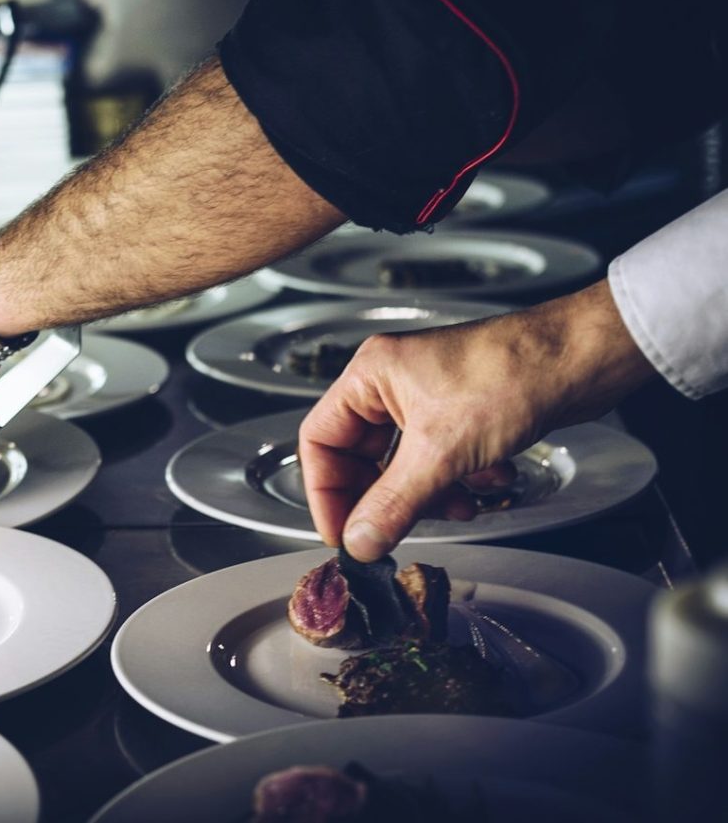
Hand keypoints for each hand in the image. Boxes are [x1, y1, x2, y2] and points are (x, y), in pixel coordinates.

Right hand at [297, 280, 654, 560]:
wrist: (581, 359)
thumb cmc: (512, 373)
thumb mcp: (442, 452)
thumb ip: (393, 503)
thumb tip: (359, 541)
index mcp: (370, 375)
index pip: (319, 440)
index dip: (325, 491)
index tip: (343, 534)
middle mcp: (392, 384)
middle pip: (362, 457)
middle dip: (386, 497)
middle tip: (395, 532)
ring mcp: (427, 398)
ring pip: (404, 465)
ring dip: (428, 494)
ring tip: (458, 505)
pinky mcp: (461, 414)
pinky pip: (439, 461)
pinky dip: (458, 481)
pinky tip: (488, 482)